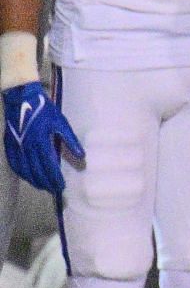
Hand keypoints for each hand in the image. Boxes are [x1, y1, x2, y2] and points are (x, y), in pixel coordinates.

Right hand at [3, 80, 83, 194]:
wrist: (21, 98)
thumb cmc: (44, 109)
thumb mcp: (61, 122)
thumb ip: (70, 140)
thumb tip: (82, 156)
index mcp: (42, 141)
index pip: (49, 166)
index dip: (55, 178)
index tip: (61, 186)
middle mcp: (28, 146)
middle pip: (37, 170)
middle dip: (46, 182)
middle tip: (54, 190)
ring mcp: (17, 145)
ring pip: (25, 169)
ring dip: (34, 180)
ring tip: (42, 187)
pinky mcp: (10, 143)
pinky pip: (14, 162)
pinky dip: (21, 172)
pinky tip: (26, 177)